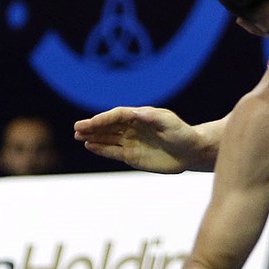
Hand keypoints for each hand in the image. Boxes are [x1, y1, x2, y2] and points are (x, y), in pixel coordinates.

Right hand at [73, 106, 202, 172]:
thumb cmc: (182, 133)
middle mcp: (132, 128)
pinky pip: (113, 151)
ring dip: (93, 137)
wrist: (190, 152)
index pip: (117, 116)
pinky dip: (101, 149)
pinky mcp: (131, 156)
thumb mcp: (169, 123)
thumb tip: (135, 112)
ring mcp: (130, 142)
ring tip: (78, 136)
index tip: (91, 122)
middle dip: (93, 126)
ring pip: (107, 138)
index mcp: (140, 116)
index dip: (104, 118)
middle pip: (108, 126)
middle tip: (77, 128)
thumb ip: (153, 118)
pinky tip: (89, 145)